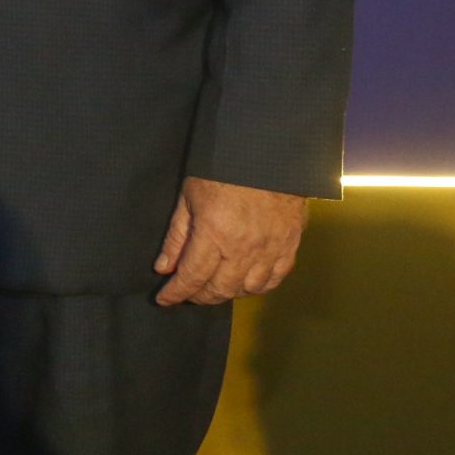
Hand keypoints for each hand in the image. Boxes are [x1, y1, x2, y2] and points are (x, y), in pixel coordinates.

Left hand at [153, 175, 307, 305]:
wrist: (268, 154)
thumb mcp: (188, 197)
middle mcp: (243, 249)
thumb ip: (176, 236)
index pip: (192, 277)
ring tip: (214, 285)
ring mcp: (270, 249)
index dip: (176, 293)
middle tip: (188, 292)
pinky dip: (258, 286)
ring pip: (248, 289)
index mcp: (214, 234)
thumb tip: (164, 267)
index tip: (164, 300)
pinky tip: (245, 281)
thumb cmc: (222, 169)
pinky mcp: (290, 245)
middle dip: (199, 296)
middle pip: (220, 289)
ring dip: (228, 292)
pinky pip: (275, 279)